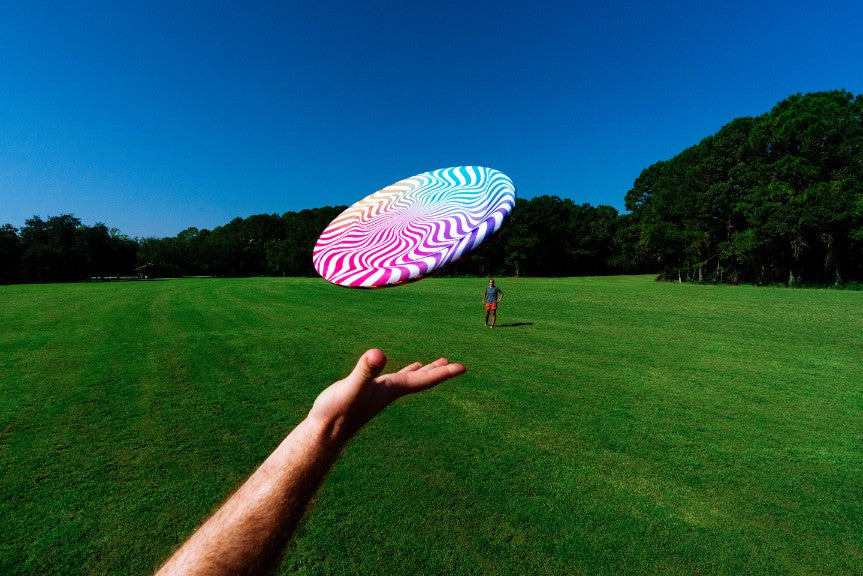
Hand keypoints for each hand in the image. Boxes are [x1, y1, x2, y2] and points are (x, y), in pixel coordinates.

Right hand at [308, 349, 464, 443]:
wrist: (324, 433)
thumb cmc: (337, 412)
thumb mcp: (352, 387)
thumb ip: (365, 371)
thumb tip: (377, 354)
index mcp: (392, 389)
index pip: (424, 380)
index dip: (444, 373)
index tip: (463, 368)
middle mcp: (390, 392)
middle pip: (421, 380)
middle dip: (438, 372)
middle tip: (457, 366)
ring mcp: (380, 393)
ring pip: (408, 380)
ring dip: (422, 372)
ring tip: (434, 364)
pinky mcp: (368, 392)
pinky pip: (391, 380)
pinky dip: (400, 373)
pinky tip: (399, 372)